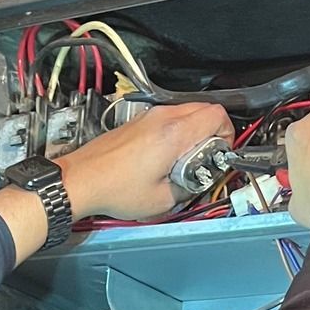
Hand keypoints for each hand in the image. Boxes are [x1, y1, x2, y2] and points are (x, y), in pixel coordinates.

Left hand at [59, 102, 232, 221]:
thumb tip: (201, 179)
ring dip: (196, 132)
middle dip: (214, 132)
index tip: (221, 152)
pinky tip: (168, 157)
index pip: (217, 115)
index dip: (228, 133)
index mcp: (174, 133)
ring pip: (187, 112)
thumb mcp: (162, 200)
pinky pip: (169, 119)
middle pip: (205, 109)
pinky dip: (177, 132)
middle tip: (207, 158)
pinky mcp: (139, 122)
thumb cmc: (114, 188)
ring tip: (186, 159)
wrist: (82, 180)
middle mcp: (162, 118)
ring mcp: (149, 116)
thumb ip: (190, 186)